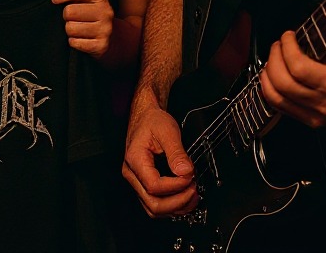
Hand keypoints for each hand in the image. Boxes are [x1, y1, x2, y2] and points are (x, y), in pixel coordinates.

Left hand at [52, 0, 114, 57]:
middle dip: (67, 16)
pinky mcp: (101, 45)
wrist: (112, 38)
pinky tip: (80, 39)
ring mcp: (105, 29)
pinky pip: (75, 42)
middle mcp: (105, 12)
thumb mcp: (86, 0)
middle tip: (72, 19)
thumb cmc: (91, 16)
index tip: (55, 0)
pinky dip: (73, 42)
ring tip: (77, 30)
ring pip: (71, 28)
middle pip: (70, 11)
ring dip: (70, 31)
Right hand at [122, 97, 196, 216]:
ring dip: (176, 207)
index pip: (154, 186)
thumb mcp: (167, 130)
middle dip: (178, 202)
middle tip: (194, 190)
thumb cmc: (152, 121)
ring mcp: (136, 181)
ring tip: (192, 196)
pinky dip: (172, 206)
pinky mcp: (143, 184)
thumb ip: (177, 152)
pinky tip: (185, 198)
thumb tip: (185, 172)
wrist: (145, 117)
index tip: (190, 177)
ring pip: (154, 208)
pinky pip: (155, 203)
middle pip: (153, 204)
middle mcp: (132, 174)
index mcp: (135, 160)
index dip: (175, 186)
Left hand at [260, 31, 325, 127]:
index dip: (286, 47)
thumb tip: (296, 24)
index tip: (287, 36)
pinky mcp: (313, 122)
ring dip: (267, 75)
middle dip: (273, 59)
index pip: (297, 66)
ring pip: (276, 98)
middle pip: (282, 83)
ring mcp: (318, 116)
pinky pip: (280, 108)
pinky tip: (272, 78)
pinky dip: (270, 91)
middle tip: (277, 46)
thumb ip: (319, 33)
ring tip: (271, 61)